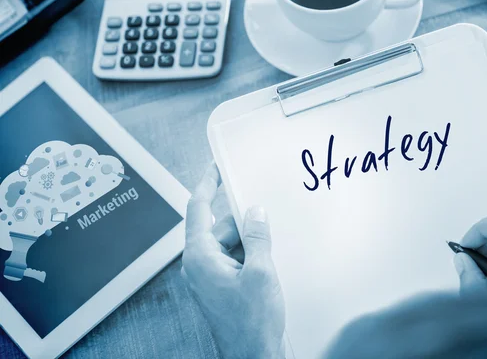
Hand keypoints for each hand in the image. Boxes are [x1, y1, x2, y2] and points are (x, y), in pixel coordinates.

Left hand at [181, 163, 284, 358]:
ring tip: (269, 246)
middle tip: (262, 212)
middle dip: (241, 220)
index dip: (208, 184)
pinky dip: (248, 253)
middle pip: (218, 226)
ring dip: (248, 240)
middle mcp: (200, 265)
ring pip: (228, 243)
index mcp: (200, 257)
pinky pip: (232, 258)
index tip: (215, 167)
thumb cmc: (251, 323)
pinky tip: (266, 258)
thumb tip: (255, 212)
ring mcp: (209, 276)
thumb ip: (257, 236)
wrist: (253, 355)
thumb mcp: (260, 271)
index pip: (198, 209)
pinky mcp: (220, 285)